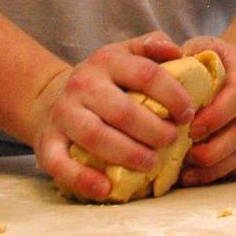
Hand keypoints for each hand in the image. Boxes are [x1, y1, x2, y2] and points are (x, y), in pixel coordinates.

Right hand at [33, 31, 195, 200]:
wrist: (51, 97)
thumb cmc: (104, 81)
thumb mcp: (124, 54)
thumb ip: (151, 46)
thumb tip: (176, 51)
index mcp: (107, 61)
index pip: (146, 74)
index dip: (173, 95)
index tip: (188, 114)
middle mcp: (82, 84)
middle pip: (123, 111)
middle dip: (154, 130)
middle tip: (173, 141)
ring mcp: (62, 114)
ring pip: (95, 136)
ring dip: (127, 154)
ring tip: (150, 163)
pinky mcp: (46, 142)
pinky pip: (60, 163)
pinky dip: (82, 179)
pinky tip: (106, 188)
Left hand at [179, 36, 235, 185]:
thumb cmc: (208, 61)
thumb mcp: (194, 48)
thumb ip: (176, 54)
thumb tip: (162, 64)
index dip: (216, 117)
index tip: (191, 131)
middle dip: (214, 150)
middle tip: (187, 158)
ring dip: (219, 166)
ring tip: (190, 173)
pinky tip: (212, 174)